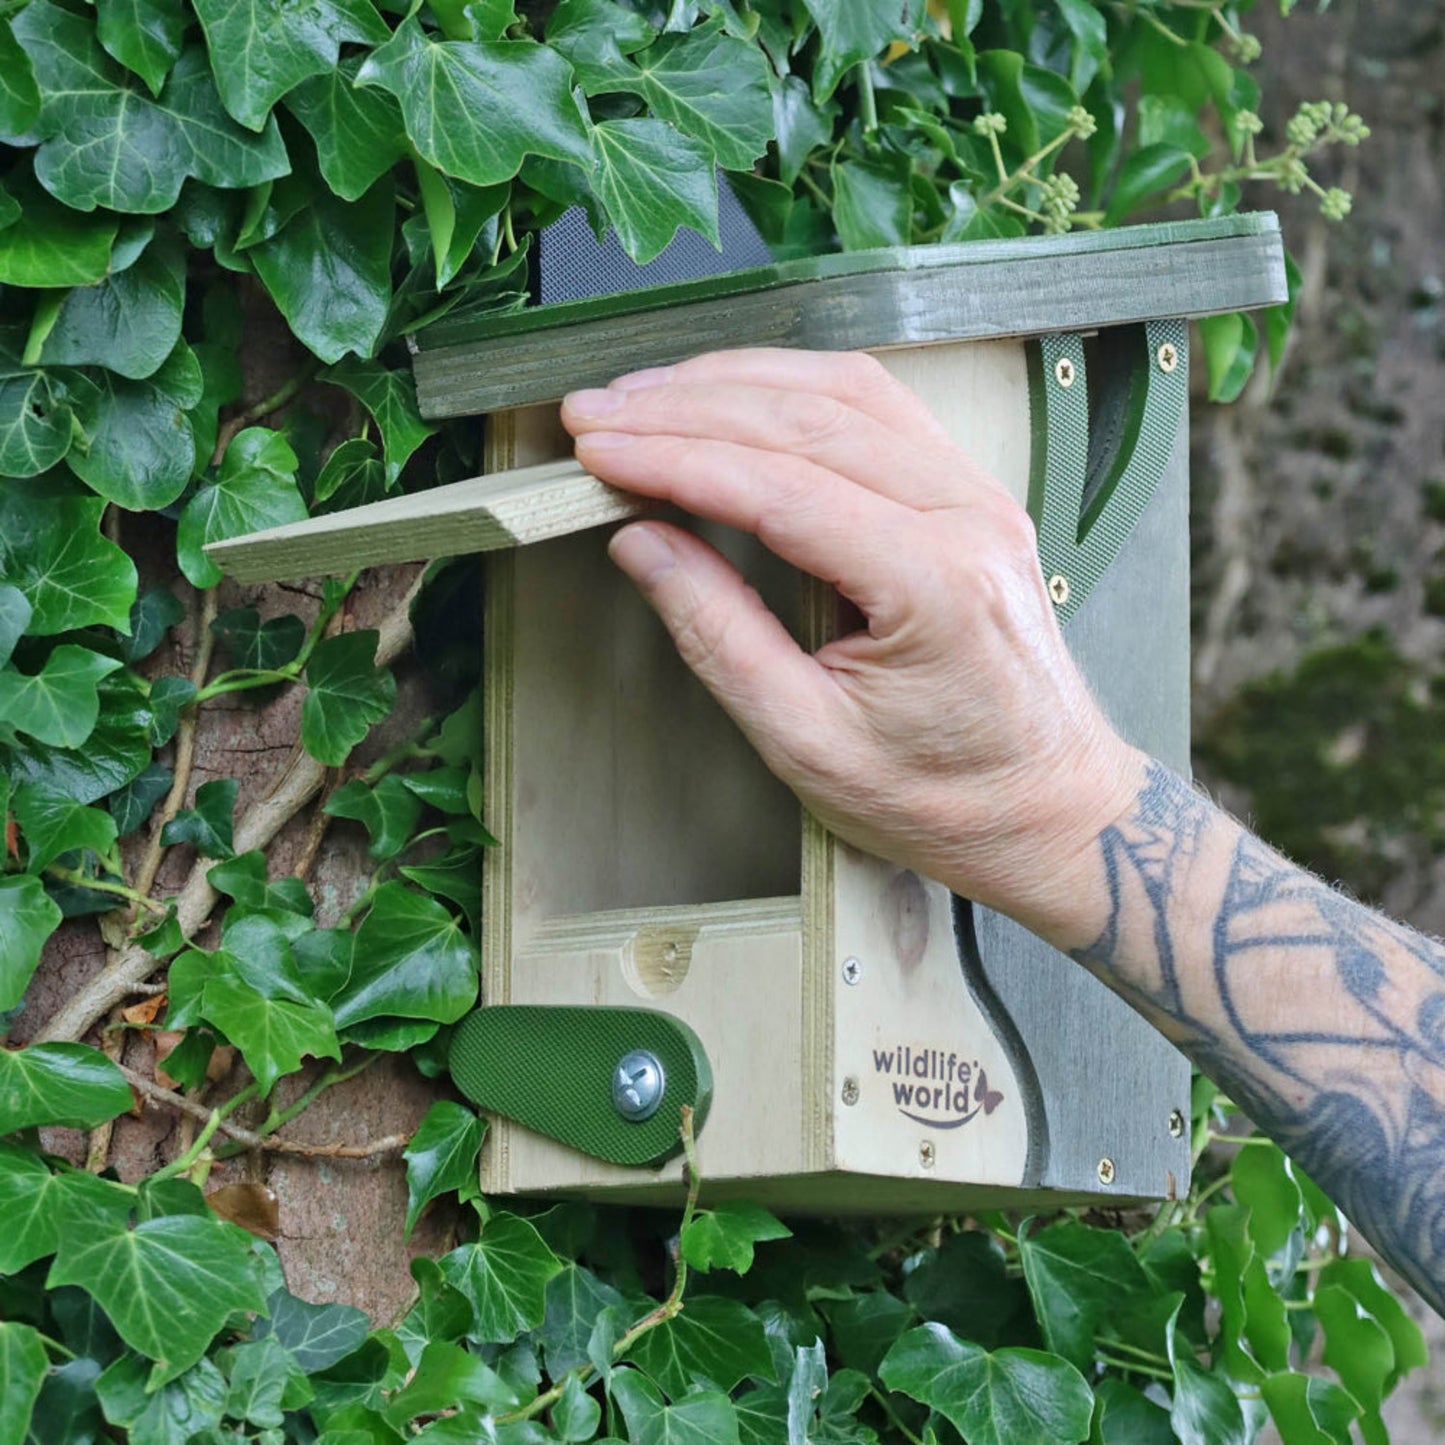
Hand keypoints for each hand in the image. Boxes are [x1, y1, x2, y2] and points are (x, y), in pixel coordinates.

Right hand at [561, 348, 1145, 940]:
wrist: (1048, 810)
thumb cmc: (940, 799)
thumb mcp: (806, 742)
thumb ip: (719, 635)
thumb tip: (640, 542)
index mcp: (935, 583)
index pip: (780, 488)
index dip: (674, 460)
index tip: (595, 450)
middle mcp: (968, 515)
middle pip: (808, 420)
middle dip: (685, 406)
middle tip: (593, 413)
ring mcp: (978, 495)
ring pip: (843, 392)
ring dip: (733, 383)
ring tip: (642, 395)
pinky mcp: (969, 495)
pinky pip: (875, 409)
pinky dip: (790, 390)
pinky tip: (730, 394)